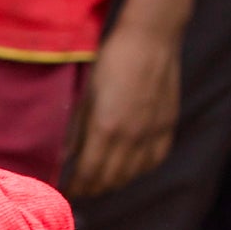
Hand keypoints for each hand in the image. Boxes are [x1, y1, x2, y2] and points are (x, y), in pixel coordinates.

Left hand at [65, 26, 180, 198]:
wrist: (150, 38)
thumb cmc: (111, 61)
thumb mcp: (84, 95)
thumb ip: (75, 131)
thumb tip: (63, 160)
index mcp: (105, 129)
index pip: (88, 174)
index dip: (75, 187)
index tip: (65, 190)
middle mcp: (131, 136)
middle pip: (108, 180)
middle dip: (90, 188)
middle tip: (79, 188)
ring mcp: (152, 132)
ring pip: (131, 175)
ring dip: (112, 183)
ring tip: (98, 181)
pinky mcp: (167, 125)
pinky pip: (153, 160)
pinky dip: (138, 170)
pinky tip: (127, 168)